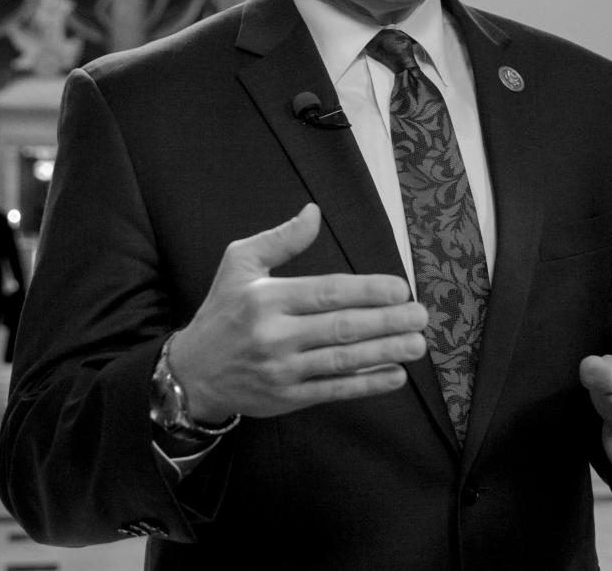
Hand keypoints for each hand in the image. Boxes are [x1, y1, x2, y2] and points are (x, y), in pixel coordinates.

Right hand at [171, 203, 427, 420]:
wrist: (191, 373)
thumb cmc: (222, 312)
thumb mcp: (239, 264)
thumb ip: (281, 240)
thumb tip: (314, 212)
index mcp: (267, 299)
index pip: (326, 293)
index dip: (366, 292)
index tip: (400, 289)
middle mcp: (275, 336)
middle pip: (341, 327)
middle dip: (386, 322)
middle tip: (420, 316)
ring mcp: (282, 370)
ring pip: (342, 360)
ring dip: (385, 352)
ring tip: (417, 344)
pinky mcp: (287, 399)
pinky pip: (334, 390)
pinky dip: (367, 384)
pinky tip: (395, 375)